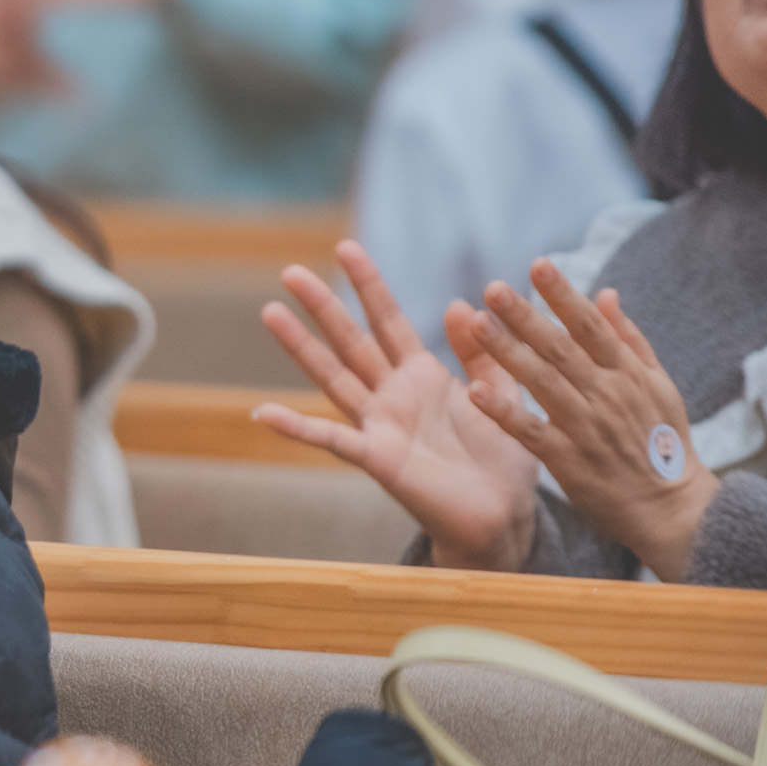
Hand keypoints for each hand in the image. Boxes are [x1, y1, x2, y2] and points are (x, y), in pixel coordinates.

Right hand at [255, 241, 541, 571]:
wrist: (504, 517)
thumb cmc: (504, 461)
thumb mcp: (503, 393)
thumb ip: (482, 352)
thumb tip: (459, 304)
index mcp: (421, 377)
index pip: (387, 320)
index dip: (368, 285)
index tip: (346, 248)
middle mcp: (392, 396)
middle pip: (349, 341)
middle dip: (323, 305)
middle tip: (291, 271)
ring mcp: (379, 426)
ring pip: (333, 377)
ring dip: (300, 347)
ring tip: (271, 313)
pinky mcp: (378, 459)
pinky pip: (332, 440)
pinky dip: (296, 427)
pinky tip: (262, 413)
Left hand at [460, 262, 719, 581]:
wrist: (671, 507)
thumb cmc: (661, 441)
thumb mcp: (659, 386)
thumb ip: (630, 339)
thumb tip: (606, 293)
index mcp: (627, 373)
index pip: (591, 325)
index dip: (563, 294)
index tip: (537, 264)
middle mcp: (606, 394)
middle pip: (560, 348)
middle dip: (525, 316)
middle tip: (492, 288)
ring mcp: (586, 426)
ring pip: (542, 382)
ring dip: (507, 352)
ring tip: (476, 326)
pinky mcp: (567, 459)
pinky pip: (530, 431)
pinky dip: (504, 413)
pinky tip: (476, 392)